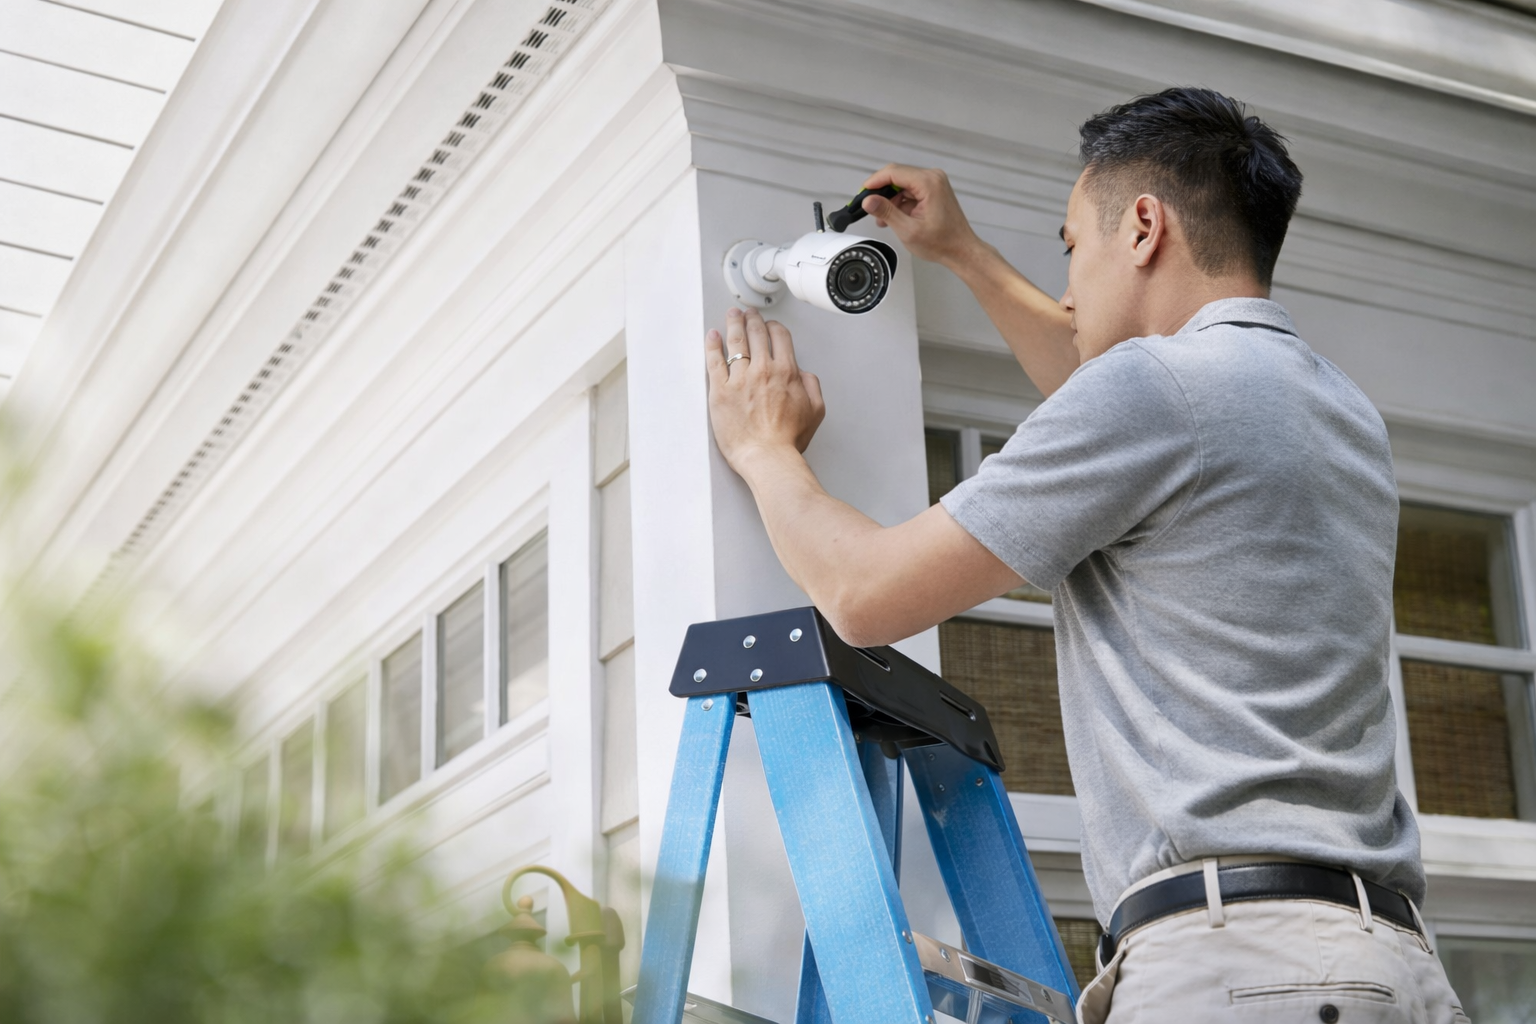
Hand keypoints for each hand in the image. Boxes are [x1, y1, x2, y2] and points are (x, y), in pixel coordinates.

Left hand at [705, 308, 824, 471]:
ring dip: (734, 324)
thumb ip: (812, 386)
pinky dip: (712, 345)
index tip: (770, 326)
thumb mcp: (816, 411)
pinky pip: (714, 360)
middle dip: (753, 319)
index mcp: (787, 372)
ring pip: (736, 341)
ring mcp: (740, 379)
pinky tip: (712, 336)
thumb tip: (804, 375)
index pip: (780, 337)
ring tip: (732, 316)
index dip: (774, 327)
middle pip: (757, 334)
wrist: (767, 456)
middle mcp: (763, 371)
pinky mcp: (720, 391)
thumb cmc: (787, 440)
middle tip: (748, 314)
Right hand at [860, 164, 984, 266]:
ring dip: (890, 199)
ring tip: (882, 219)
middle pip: (897, 176)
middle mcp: (933, 178)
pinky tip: (893, 217)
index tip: (862, 193)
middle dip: (881, 191)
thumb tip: (868, 201)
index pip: (894, 173)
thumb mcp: (908, 230)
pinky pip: (910, 190)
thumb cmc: (942, 243)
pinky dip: (900, 202)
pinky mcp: (933, 190)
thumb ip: (886, 212)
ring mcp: (934, 183)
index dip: (874, 182)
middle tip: (868, 207)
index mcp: (928, 183)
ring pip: (902, 184)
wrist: (961, 250)